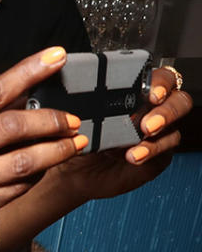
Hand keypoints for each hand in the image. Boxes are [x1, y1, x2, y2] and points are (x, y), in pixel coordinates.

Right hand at [0, 47, 85, 247]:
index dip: (28, 72)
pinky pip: (15, 190)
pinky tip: (45, 169)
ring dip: (56, 152)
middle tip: (72, 120)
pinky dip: (37, 177)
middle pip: (13, 126)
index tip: (57, 57)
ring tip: (74, 143)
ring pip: (22, 163)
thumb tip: (22, 96)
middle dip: (51, 121)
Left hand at [46, 66, 191, 200]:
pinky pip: (167, 145)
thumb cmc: (76, 140)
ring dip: (162, 127)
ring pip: (175, 123)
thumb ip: (83, 103)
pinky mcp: (160, 151)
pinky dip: (152, 149)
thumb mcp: (76, 119)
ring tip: (144, 134)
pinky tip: (134, 155)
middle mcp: (150, 108)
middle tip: (148, 122)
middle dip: (166, 109)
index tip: (151, 92)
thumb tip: (78, 94)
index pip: (159, 78)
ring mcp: (157, 130)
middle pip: (176, 99)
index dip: (160, 83)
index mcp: (134, 92)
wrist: (74, 173)